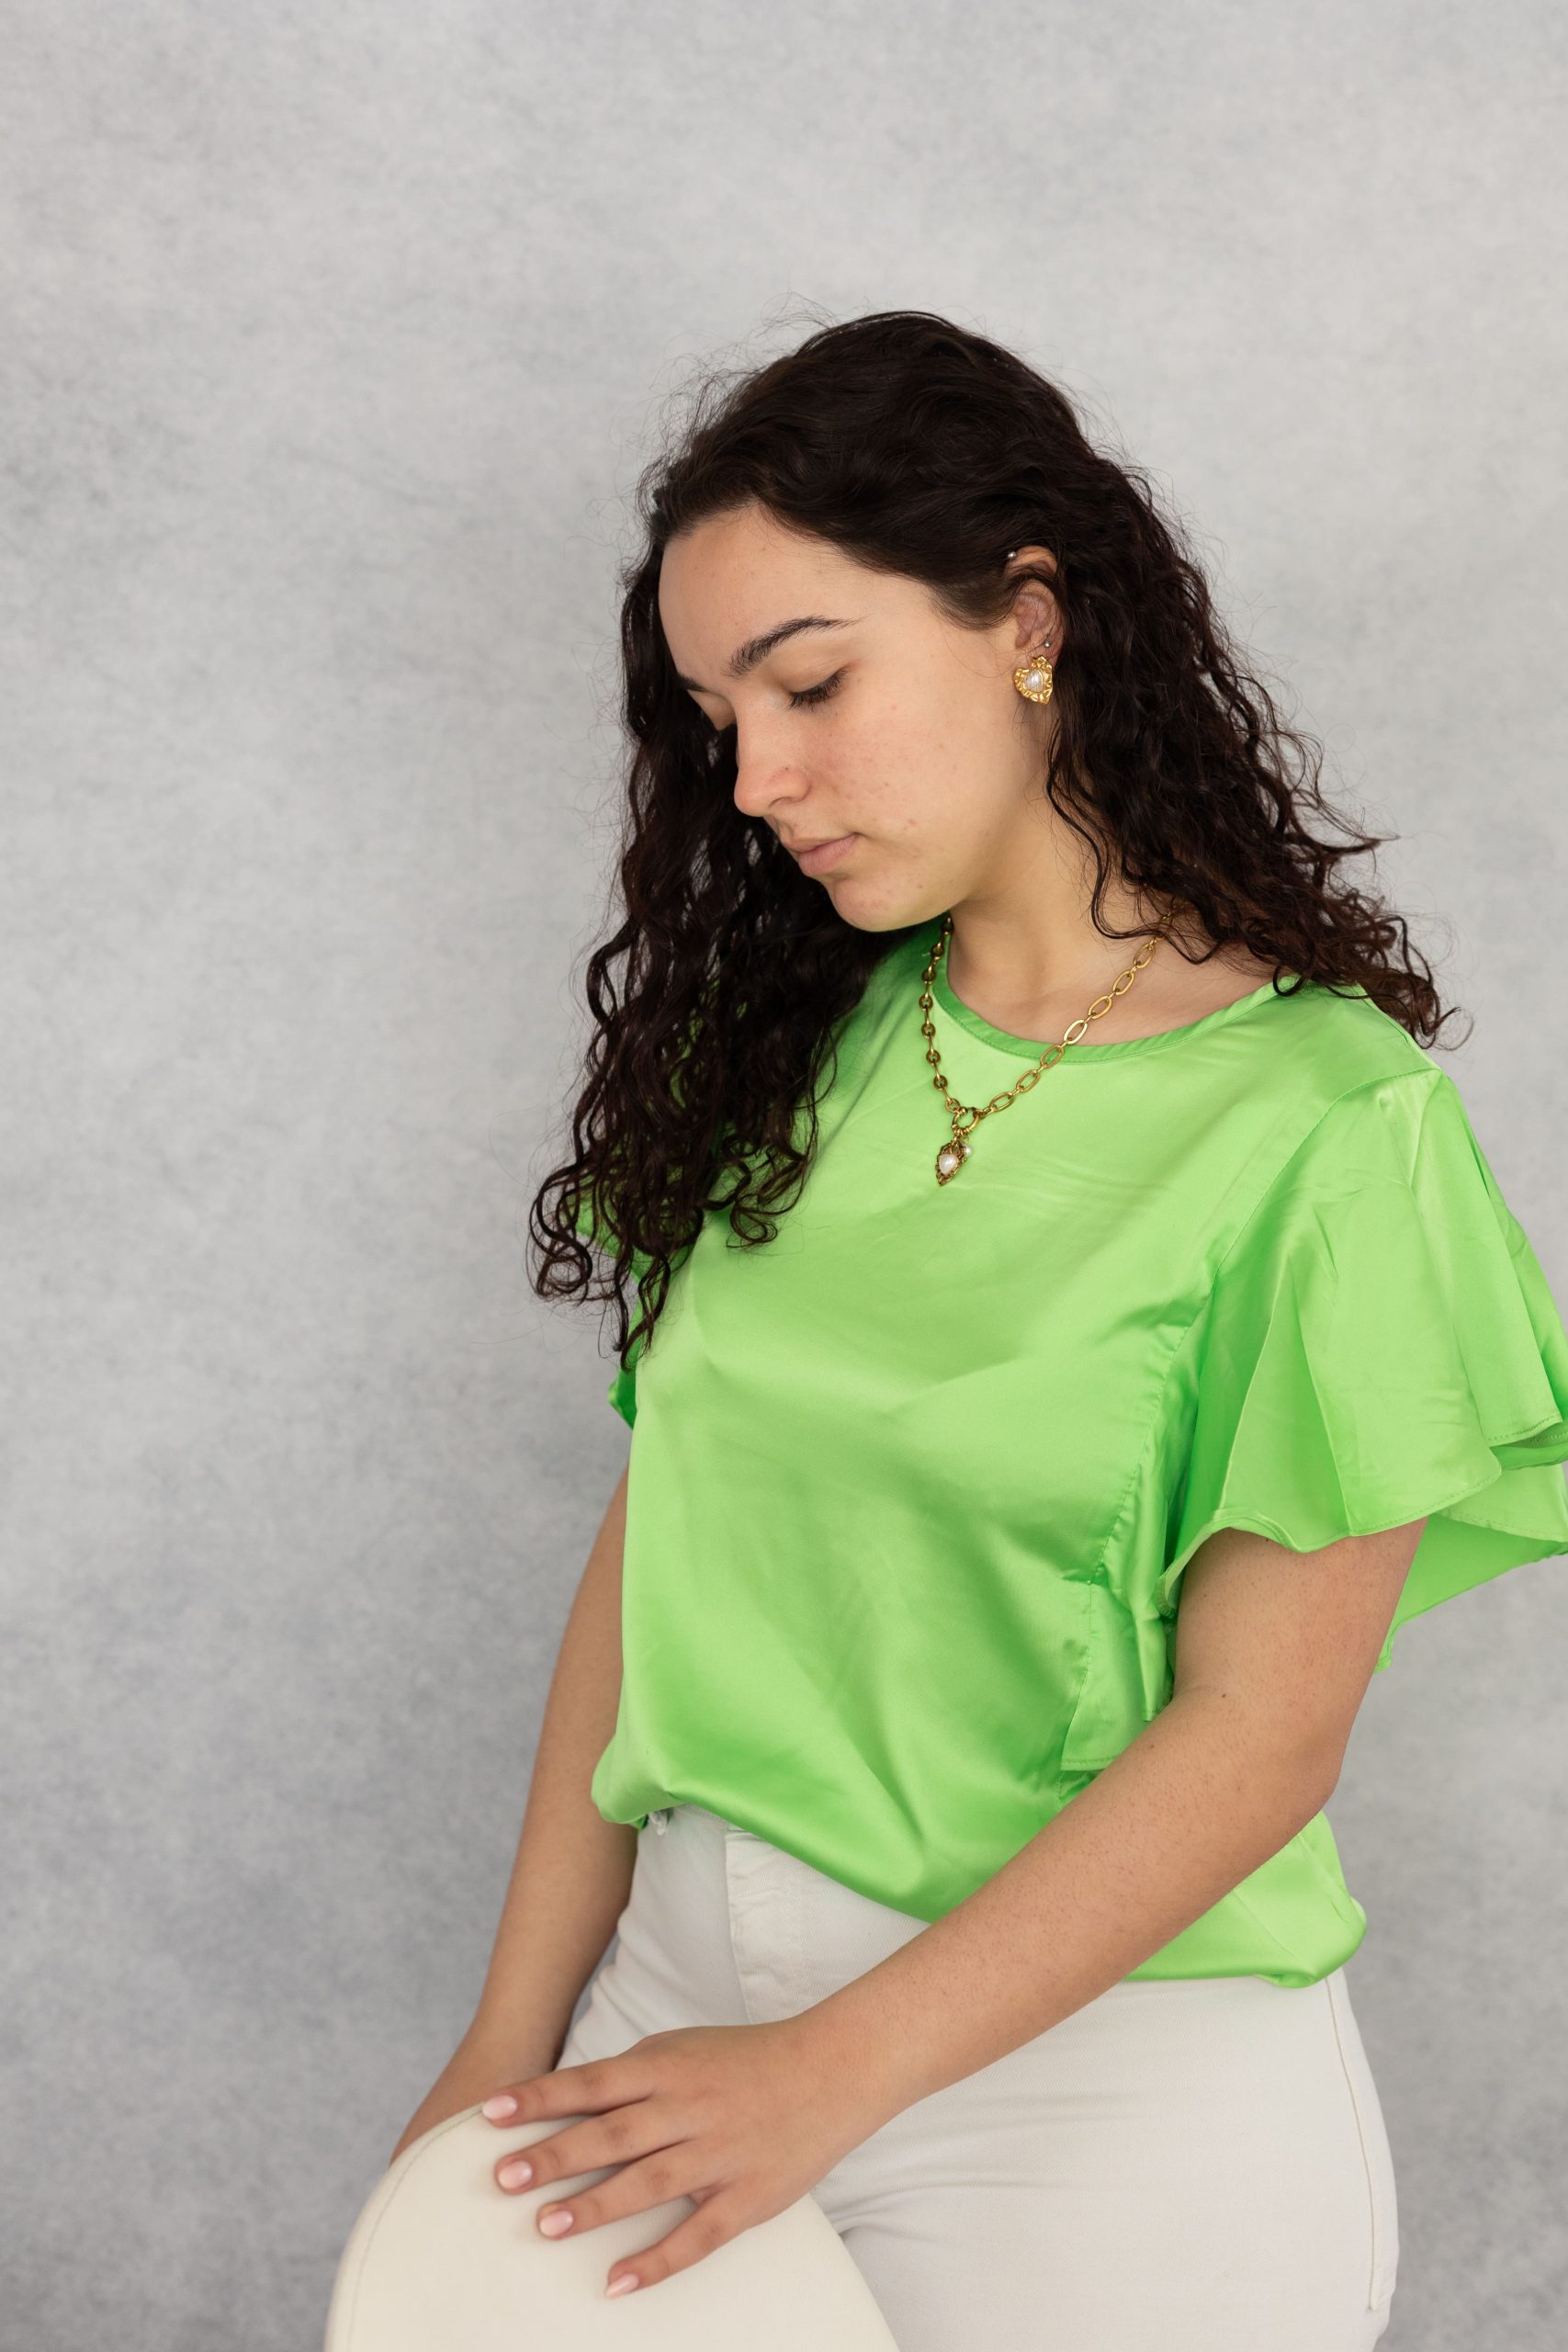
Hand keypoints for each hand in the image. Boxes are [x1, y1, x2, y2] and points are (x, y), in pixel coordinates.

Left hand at [477, 2014, 893, 2298]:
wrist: (834, 2068)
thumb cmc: (746, 2059)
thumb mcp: (684, 2048)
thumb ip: (631, 2074)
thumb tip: (566, 2099)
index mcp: (670, 2068)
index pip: (593, 2082)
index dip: (541, 2097)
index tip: (491, 2113)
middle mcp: (690, 2108)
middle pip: (614, 2133)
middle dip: (555, 2155)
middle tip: (502, 2177)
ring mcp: (720, 2154)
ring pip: (650, 2183)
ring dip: (595, 2206)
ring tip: (545, 2227)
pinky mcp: (749, 2196)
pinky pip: (699, 2235)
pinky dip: (658, 2261)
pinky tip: (618, 2282)